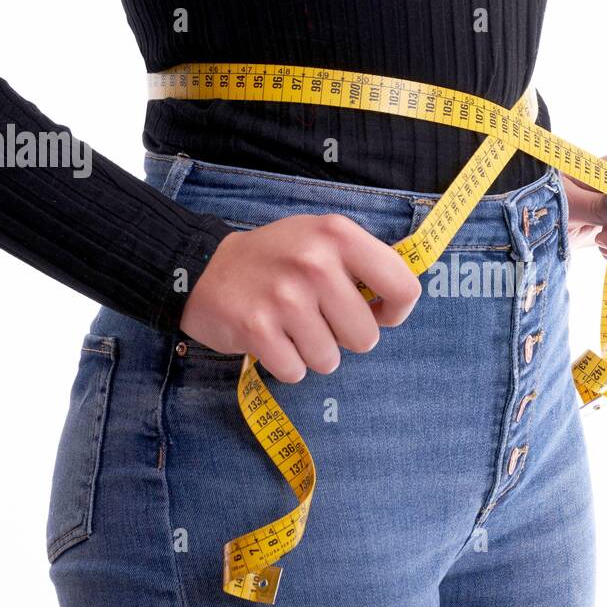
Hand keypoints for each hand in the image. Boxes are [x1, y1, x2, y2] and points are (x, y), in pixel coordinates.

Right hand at [179, 214, 421, 381]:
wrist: (202, 267)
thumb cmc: (276, 259)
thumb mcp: (321, 239)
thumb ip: (364, 263)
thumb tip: (402, 301)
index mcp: (338, 235)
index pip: (403, 287)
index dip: (396, 311)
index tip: (377, 313)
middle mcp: (314, 262)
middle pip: (366, 337)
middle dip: (345, 338)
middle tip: (318, 317)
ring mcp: (285, 297)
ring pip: (330, 359)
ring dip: (312, 352)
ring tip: (290, 326)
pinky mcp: (257, 328)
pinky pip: (295, 371)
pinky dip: (285, 363)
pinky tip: (271, 338)